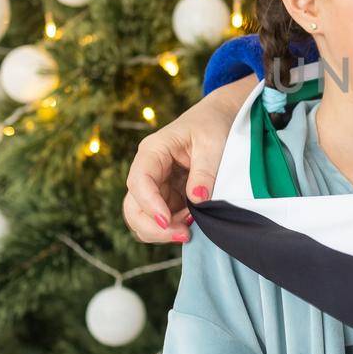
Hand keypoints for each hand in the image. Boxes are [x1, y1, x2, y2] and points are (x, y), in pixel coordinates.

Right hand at [122, 77, 257, 243]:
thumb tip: (198, 200)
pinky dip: (172, 227)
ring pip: (143, 217)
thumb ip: (205, 171)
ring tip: (191, 228)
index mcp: (153, 151)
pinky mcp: (168, 196)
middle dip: (153, 227)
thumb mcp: (213, 143)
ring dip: (162, 231)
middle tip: (184, 235)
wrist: (219, 118)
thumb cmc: (213, 124)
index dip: (149, 204)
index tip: (167, 221)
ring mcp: (157, 185)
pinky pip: (161, 219)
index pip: (139, 182)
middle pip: (133, 206)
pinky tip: (192, 223)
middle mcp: (149, 170)